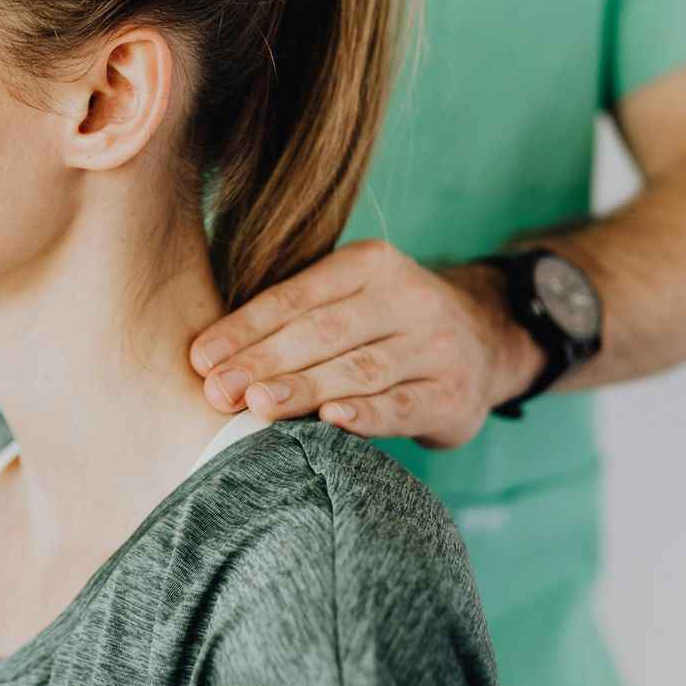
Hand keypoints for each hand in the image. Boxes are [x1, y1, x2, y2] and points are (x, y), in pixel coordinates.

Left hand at [186, 239, 546, 448]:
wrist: (485, 342)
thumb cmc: (385, 325)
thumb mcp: (351, 299)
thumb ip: (295, 316)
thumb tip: (210, 355)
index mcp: (370, 264)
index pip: (296, 297)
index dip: (246, 328)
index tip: (201, 358)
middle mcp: (407, 297)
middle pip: (323, 332)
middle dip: (264, 362)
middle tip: (217, 391)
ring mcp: (435, 346)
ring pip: (359, 368)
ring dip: (303, 389)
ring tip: (257, 407)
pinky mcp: (453, 394)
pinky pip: (403, 404)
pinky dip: (367, 416)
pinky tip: (331, 422)